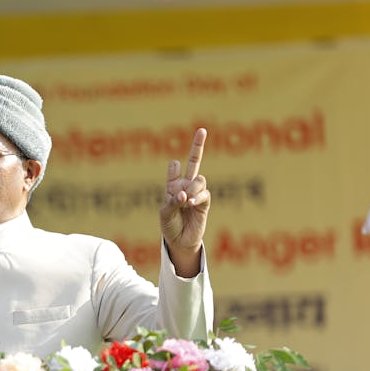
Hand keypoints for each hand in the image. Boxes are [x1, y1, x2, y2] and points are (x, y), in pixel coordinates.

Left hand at [159, 128, 209, 276]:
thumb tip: (184, 194)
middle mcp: (185, 185)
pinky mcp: (205, 203)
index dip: (174, 168)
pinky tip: (190, 203)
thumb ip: (172, 202)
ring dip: (192, 188)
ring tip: (186, 201)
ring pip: (199, 179)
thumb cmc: (169, 226)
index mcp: (172, 185)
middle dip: (198, 145)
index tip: (175, 165)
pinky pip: (204, 193)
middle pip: (194, 161)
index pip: (174, 169)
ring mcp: (196, 193)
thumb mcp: (164, 214)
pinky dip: (197, 197)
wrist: (180, 241)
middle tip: (202, 130)